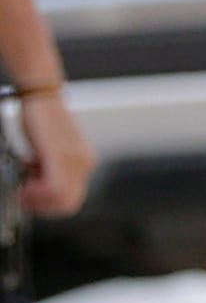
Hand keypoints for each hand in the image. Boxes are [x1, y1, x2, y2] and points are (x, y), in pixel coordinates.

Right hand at [11, 90, 92, 220]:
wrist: (41, 97)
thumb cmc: (41, 121)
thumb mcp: (48, 151)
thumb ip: (50, 170)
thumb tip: (39, 189)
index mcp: (85, 162)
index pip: (72, 199)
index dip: (49, 204)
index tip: (31, 197)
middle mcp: (85, 162)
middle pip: (68, 204)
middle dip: (42, 205)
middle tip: (24, 194)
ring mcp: (76, 160)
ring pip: (61, 200)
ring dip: (37, 199)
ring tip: (24, 185)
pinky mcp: (61, 155)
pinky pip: (54, 188)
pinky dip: (36, 191)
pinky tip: (25, 181)